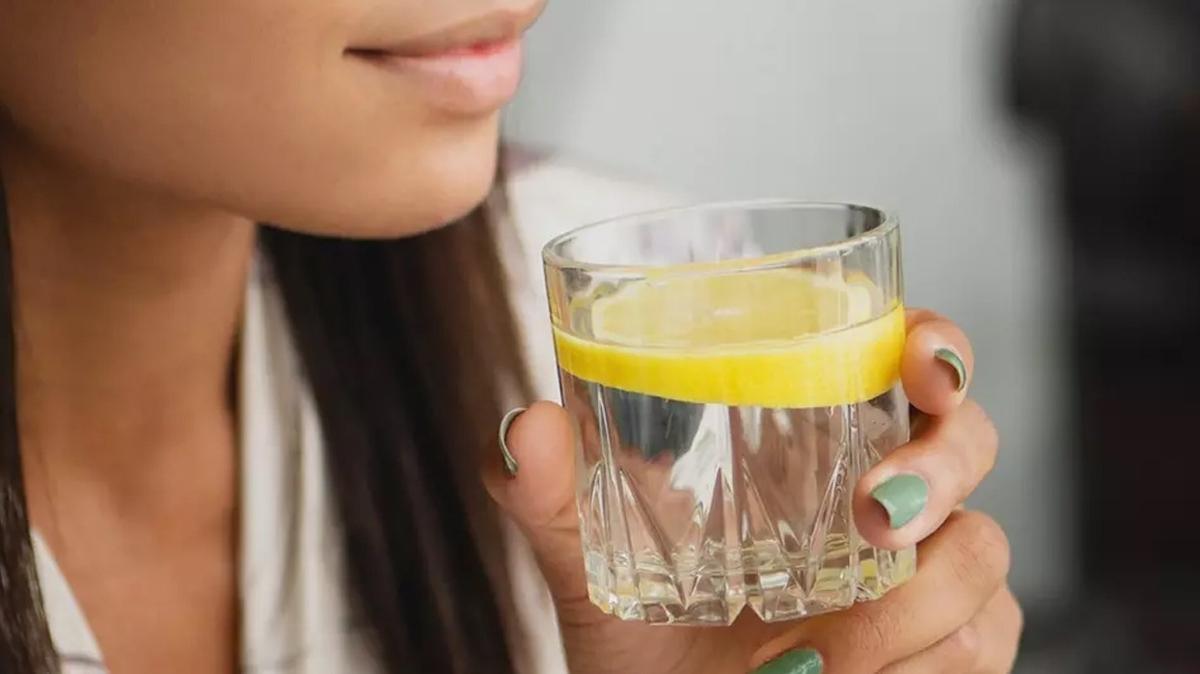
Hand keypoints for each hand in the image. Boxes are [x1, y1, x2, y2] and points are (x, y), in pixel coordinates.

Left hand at [485, 310, 1020, 672]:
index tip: (921, 362)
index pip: (907, 362)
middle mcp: (885, 497)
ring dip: (903, 610)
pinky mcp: (949, 652)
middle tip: (870, 517)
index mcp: (813, 442)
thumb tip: (528, 428)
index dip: (938, 347)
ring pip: (980, 556)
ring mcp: (927, 576)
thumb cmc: (641, 634)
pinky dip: (917, 668)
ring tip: (804, 658)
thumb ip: (551, 493)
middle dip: (938, 470)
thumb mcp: (588, 559)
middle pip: (970, 441)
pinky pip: (981, 647)